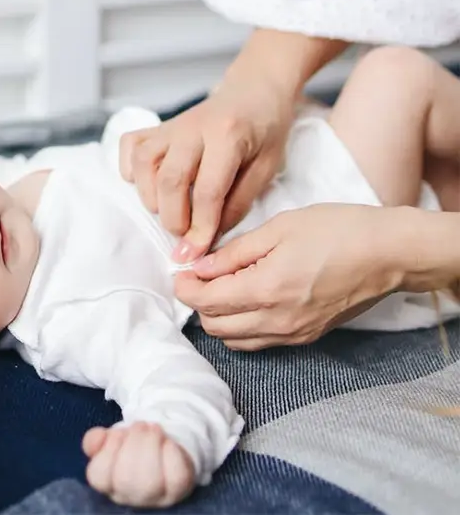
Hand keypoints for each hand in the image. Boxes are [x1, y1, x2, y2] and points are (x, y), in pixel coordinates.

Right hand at [83, 422, 194, 507]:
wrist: (165, 451)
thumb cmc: (132, 447)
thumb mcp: (111, 440)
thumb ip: (96, 439)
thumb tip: (97, 438)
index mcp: (109, 485)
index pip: (99, 477)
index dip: (108, 450)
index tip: (118, 433)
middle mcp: (131, 496)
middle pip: (126, 480)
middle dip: (133, 444)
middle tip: (140, 425)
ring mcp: (157, 497)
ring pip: (151, 482)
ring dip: (151, 446)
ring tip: (153, 428)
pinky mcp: (180, 491)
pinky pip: (177, 477)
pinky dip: (172, 454)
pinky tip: (168, 442)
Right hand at [119, 78, 294, 257]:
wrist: (255, 90)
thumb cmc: (265, 131)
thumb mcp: (267, 168)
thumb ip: (238, 203)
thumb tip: (207, 237)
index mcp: (229, 135)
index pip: (208, 191)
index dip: (200, 228)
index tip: (196, 254)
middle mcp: (194, 127)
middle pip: (169, 181)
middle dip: (174, 219)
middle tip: (185, 236)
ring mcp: (171, 125)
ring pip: (144, 165)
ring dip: (151, 198)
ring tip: (171, 211)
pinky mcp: (157, 126)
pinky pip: (130, 147)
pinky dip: (132, 170)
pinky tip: (150, 184)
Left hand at [175, 204, 405, 349]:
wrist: (389, 253)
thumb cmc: (338, 231)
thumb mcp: (279, 229)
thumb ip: (234, 252)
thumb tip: (200, 266)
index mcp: (266, 290)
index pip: (206, 302)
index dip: (185, 287)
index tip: (182, 271)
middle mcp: (277, 321)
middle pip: (214, 327)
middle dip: (198, 302)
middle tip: (200, 276)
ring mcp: (293, 333)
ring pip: (233, 340)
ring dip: (218, 318)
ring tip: (223, 287)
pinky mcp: (306, 337)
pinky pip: (258, 342)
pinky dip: (241, 327)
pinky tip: (247, 300)